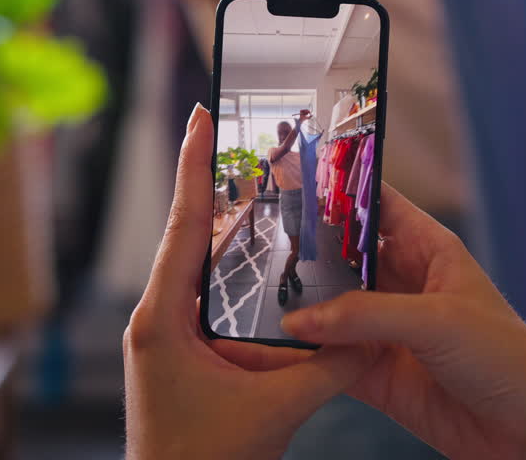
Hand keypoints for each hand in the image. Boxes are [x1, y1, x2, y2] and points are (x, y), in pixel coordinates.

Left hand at [124, 104, 369, 458]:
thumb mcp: (276, 410)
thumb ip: (328, 366)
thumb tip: (370, 331)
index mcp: (162, 320)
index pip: (183, 226)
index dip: (193, 166)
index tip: (198, 115)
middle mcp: (156, 319)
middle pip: (189, 234)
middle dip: (212, 181)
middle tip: (232, 133)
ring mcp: (164, 336)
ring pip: (197, 263)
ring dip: (225, 223)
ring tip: (255, 182)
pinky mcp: (179, 353)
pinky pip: (204, 293)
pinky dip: (229, 265)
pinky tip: (253, 253)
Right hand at [216, 185, 525, 458]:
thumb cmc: (509, 359)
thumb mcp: (439, 323)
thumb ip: (367, 315)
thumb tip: (302, 318)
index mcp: (432, 251)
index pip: (379, 204)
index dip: (341, 189)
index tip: (294, 176)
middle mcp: (406, 285)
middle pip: (345, 257)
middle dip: (306, 250)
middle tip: (256, 239)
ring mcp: (389, 331)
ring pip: (332, 309)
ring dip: (299, 304)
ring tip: (250, 290)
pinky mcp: (379, 375)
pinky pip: (331, 359)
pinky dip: (303, 355)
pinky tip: (271, 346)